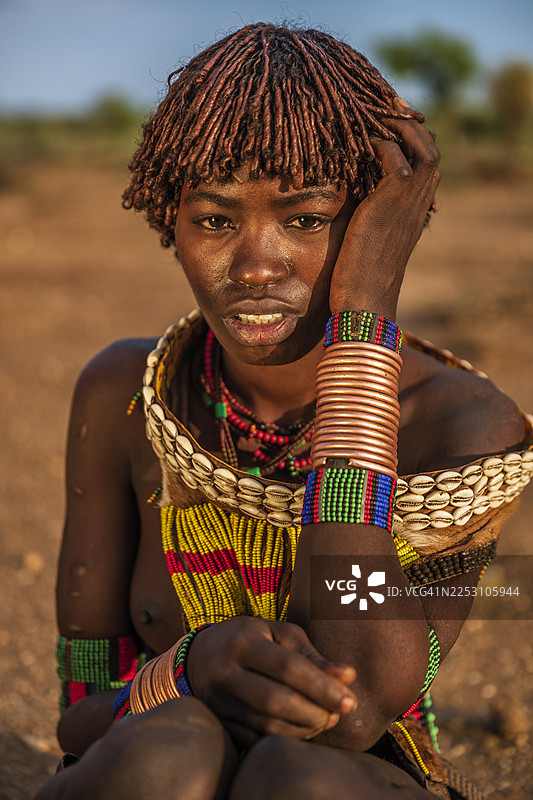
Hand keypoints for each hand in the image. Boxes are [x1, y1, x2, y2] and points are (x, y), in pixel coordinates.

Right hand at [186, 616, 356, 748]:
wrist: (200, 654)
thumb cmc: (251, 638)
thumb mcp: (279, 635)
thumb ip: (312, 657)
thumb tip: (348, 676)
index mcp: (242, 642)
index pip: (287, 667)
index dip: (322, 686)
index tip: (350, 701)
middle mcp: (225, 672)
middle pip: (276, 700)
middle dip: (314, 712)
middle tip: (338, 714)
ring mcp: (217, 701)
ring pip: (266, 725)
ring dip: (302, 729)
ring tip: (324, 721)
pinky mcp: (217, 722)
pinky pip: (254, 739)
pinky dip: (283, 739)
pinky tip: (301, 730)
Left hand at [329, 98, 439, 319]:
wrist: (364, 302)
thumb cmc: (358, 281)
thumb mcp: (366, 244)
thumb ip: (366, 220)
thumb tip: (346, 209)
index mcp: (414, 213)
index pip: (425, 164)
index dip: (412, 141)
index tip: (391, 123)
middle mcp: (417, 204)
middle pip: (430, 148)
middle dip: (410, 123)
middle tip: (387, 106)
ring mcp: (407, 203)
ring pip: (422, 146)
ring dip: (400, 126)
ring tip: (375, 114)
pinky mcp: (389, 202)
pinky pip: (395, 157)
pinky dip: (381, 143)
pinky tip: (359, 142)